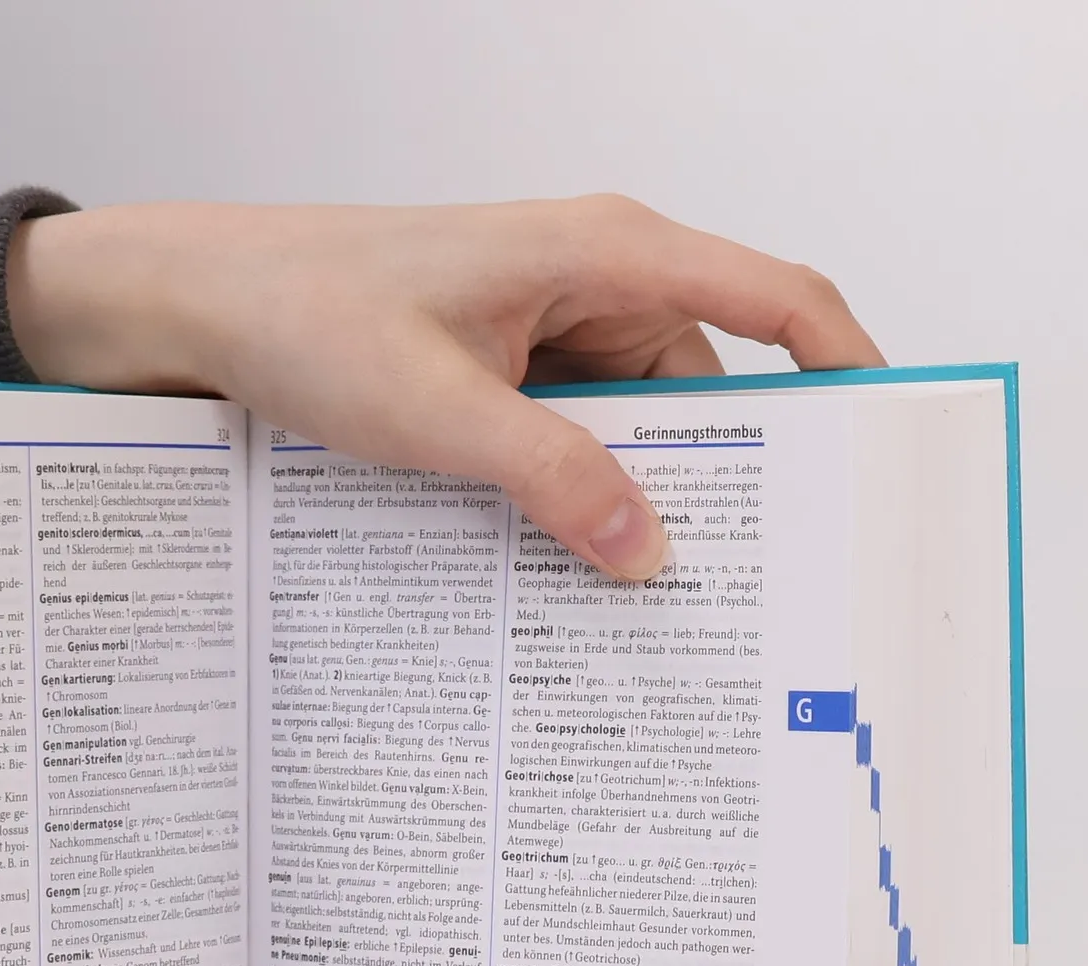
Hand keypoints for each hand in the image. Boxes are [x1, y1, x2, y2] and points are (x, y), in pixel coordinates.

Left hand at [9, 194, 882, 579]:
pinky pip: (574, 437)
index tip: (882, 452)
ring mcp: (548, 328)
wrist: (205, 304)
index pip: (774, 298)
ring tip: (632, 591)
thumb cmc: (308, 314)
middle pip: (707, 387)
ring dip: (631, 497)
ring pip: (635, 427)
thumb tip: (649, 551)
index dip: (846, 367)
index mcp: (605, 253)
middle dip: (723, 477)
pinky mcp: (507, 371)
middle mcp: (592, 281)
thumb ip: (551, 477)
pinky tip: (560, 559)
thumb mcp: (437, 410)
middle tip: (738, 582)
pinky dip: (574, 494)